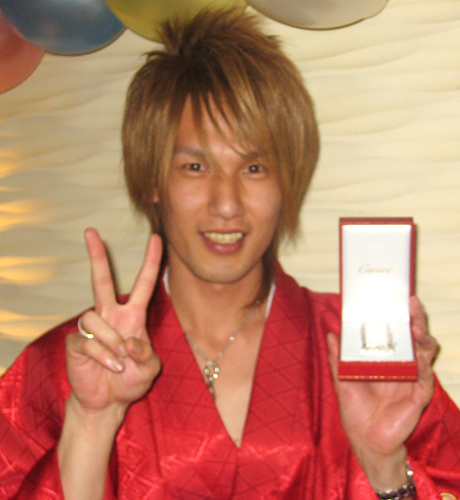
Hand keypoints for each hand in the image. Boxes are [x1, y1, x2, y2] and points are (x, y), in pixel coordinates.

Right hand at [65, 228, 162, 417]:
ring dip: (111, 342)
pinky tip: (110, 367)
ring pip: (95, 316)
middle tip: (91, 231)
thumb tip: (128, 342)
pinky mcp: (77, 342)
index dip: (151, 262)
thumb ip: (146, 354)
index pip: (143, 284)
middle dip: (97, 256)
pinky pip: (88, 340)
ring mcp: (93, 328)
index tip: (156, 238)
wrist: (108, 403)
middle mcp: (111, 316)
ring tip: (119, 362)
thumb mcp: (149, 369)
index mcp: (133, 316)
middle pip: (102, 280)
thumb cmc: (130, 381)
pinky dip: (102, 356)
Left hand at [327, 297, 438, 489]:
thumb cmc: (355, 409)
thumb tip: (330, 333)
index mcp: (384, 359)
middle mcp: (401, 365)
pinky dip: (424, 364)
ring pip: (425, 352)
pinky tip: (420, 354)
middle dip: (415, 319)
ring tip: (416, 326)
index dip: (397, 316)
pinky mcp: (419, 395)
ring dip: (422, 338)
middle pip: (413, 337)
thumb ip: (337, 358)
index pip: (394, 333)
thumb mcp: (342, 379)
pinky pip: (425, 376)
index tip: (395, 298)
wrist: (364, 439)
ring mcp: (412, 379)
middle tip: (410, 303)